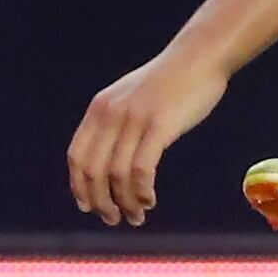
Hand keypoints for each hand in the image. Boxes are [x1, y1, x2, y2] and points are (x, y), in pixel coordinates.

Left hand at [68, 47, 228, 225]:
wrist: (199, 57)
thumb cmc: (171, 80)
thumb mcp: (130, 96)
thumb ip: (115, 122)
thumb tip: (109, 160)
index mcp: (100, 108)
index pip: (77, 156)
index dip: (79, 187)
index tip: (89, 207)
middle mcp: (111, 114)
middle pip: (94, 171)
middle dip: (101, 202)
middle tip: (114, 219)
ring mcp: (135, 119)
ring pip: (117, 175)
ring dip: (125, 202)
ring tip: (137, 216)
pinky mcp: (159, 125)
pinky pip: (141, 169)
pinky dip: (142, 191)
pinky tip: (150, 199)